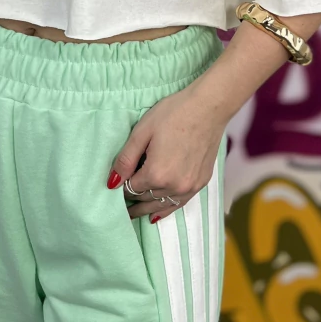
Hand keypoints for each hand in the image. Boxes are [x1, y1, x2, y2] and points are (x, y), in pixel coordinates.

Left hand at [107, 82, 228, 221]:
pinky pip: (179, 204)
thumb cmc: (173, 114)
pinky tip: (157, 214)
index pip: (130, 189)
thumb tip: (112, 183)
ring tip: (134, 213)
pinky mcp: (201, 183)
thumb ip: (125, 160)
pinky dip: (166, 209)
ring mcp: (189, 187)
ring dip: (147, 209)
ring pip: (161, 206)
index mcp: (156, 174)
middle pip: (145, 199)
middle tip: (121, 205)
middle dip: (132, 200)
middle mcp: (173, 186)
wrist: (208, 107)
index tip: (115, 186)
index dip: (121, 187)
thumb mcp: (142, 132)